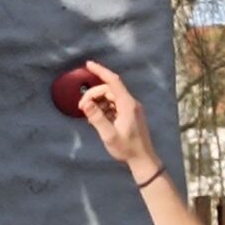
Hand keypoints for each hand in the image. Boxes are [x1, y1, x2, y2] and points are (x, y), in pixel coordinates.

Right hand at [78, 59, 157, 175]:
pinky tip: (98, 120)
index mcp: (127, 104)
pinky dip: (104, 108)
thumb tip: (85, 103)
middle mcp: (130, 103)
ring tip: (89, 117)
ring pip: (111, 98)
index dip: (100, 71)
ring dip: (98, 102)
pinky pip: (114, 105)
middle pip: (109, 90)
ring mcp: (131, 108)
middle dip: (93, 95)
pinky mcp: (130, 115)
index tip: (88, 64)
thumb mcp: (109, 135)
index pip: (113, 81)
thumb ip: (97, 118)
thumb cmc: (126, 149)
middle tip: (81, 107)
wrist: (143, 160)